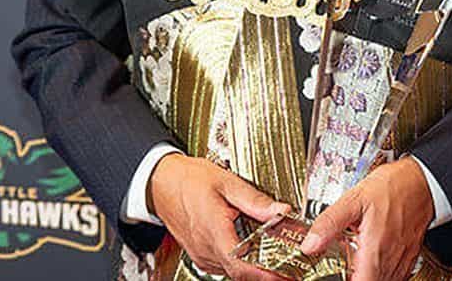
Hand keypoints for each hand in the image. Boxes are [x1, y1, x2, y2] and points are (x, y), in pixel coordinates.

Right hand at [147, 153, 290, 280]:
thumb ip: (255, 199)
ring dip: (254, 269)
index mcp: (213, 230)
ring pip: (233, 272)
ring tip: (277, 260)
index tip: (285, 275)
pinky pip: (224, 267)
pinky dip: (241, 263)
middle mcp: (206, 248)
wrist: (161, 182)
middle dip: (267, 274)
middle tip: (290, 269)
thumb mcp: (226, 182)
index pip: (241, 264)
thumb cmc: (188, 179)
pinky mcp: (200, 255)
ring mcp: (201, 254)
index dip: (265, 274)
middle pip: (240, 273)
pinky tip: (254, 253)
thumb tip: (281, 211)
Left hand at [300, 158, 433, 280]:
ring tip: (357, 264)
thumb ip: (329, 223)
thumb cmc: (393, 186)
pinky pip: (397, 276)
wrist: (422, 180)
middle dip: (356, 278)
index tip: (336, 273)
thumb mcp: (354, 199)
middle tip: (343, 267)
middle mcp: (391, 259)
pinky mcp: (410, 254)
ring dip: (370, 276)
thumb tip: (309, 244)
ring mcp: (402, 258)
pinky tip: (374, 261)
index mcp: (374, 249)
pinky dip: (383, 274)